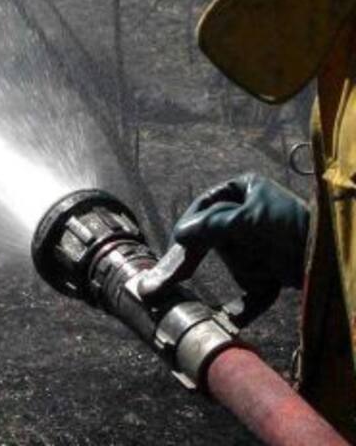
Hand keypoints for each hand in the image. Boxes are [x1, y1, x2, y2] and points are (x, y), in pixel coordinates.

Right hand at [171, 173, 308, 321]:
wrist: (332, 259)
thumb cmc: (294, 228)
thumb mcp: (248, 219)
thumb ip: (211, 225)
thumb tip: (181, 234)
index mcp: (244, 190)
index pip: (206, 205)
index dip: (192, 224)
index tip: (179, 242)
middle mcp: (251, 215)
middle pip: (219, 239)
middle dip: (228, 253)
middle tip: (174, 277)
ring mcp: (263, 244)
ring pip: (236, 264)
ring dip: (248, 271)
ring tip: (271, 268)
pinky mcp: (273, 270)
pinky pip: (251, 289)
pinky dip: (245, 305)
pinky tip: (233, 316)